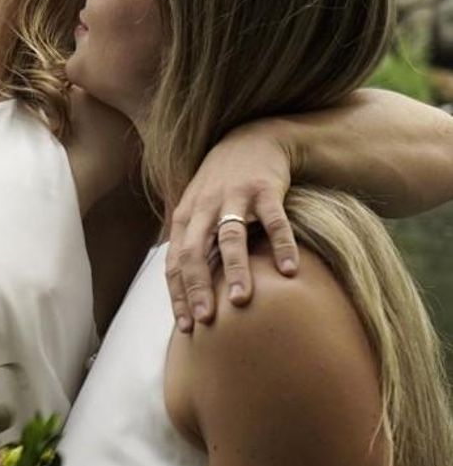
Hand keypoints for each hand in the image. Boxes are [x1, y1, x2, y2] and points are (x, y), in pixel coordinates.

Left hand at [165, 123, 299, 331]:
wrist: (252, 139)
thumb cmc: (222, 184)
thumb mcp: (198, 209)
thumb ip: (191, 244)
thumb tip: (183, 291)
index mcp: (185, 216)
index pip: (174, 261)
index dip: (179, 294)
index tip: (186, 326)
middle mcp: (205, 206)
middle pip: (195, 251)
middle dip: (198, 287)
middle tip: (207, 320)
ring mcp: (235, 197)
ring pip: (231, 237)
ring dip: (236, 269)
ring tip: (243, 301)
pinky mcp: (265, 189)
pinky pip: (274, 220)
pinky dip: (282, 245)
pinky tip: (290, 271)